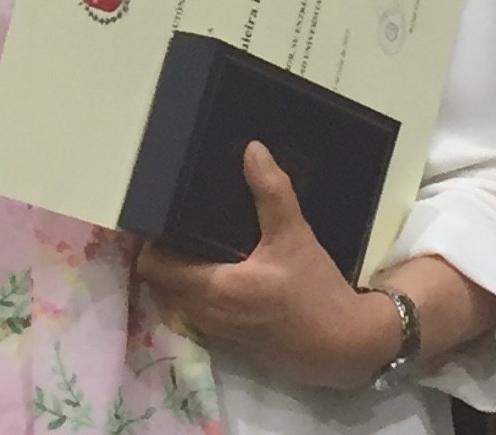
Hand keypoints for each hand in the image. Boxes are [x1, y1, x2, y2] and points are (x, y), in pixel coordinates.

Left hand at [136, 141, 400, 388]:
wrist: (348, 347)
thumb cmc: (316, 291)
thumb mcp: (294, 236)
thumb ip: (271, 192)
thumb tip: (252, 149)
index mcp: (214, 290)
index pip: (153, 269)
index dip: (148, 243)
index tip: (156, 218)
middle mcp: (206, 316)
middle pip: (159, 285)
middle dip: (159, 257)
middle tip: (171, 224)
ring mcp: (217, 335)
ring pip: (176, 302)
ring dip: (175, 277)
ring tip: (188, 241)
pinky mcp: (232, 344)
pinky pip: (195, 314)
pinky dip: (193, 294)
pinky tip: (213, 268)